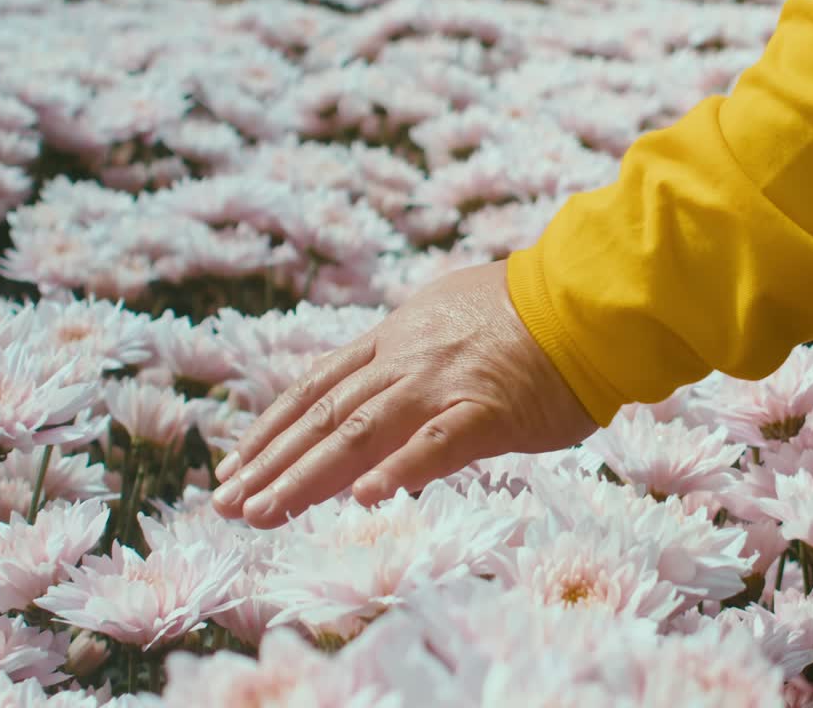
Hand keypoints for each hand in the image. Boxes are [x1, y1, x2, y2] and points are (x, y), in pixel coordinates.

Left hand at [210, 260, 597, 527]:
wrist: (587, 299)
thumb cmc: (533, 316)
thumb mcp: (454, 321)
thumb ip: (417, 364)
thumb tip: (392, 413)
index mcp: (397, 339)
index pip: (317, 387)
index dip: (272, 428)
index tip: (236, 463)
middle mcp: (406, 359)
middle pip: (323, 416)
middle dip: (269, 463)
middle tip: (225, 505)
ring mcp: (442, 383)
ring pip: (359, 433)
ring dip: (305, 476)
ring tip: (263, 513)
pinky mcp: (486, 409)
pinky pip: (436, 444)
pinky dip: (398, 470)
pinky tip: (363, 500)